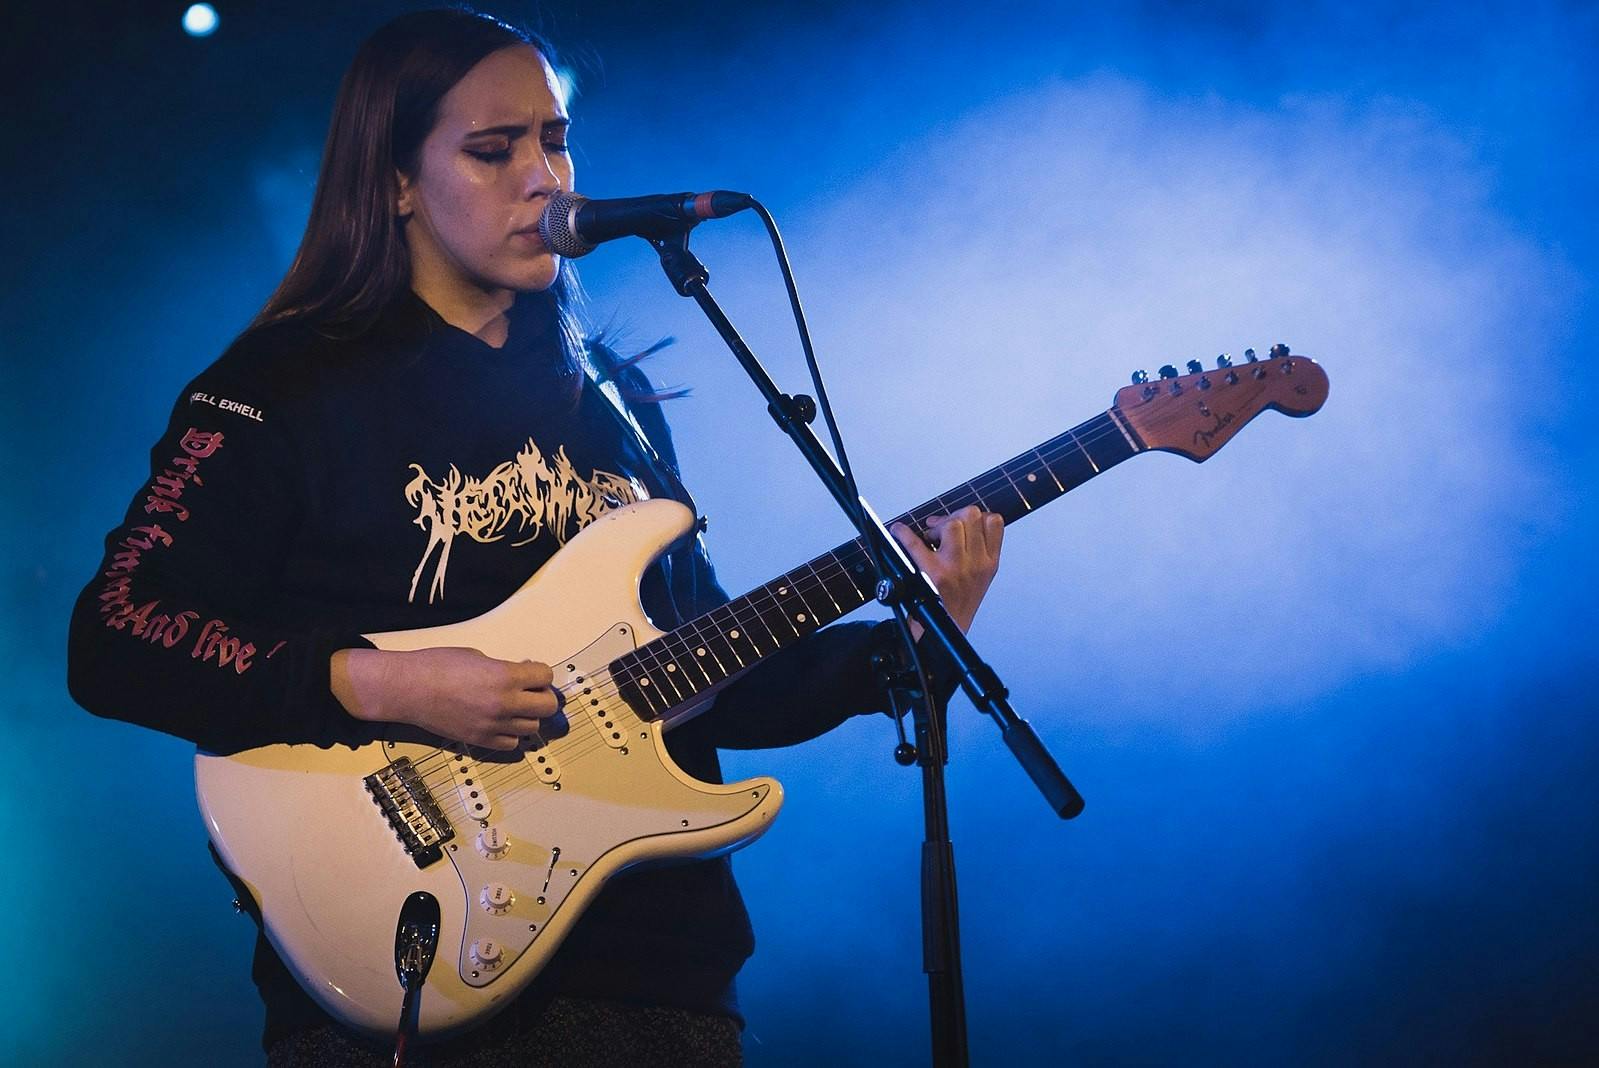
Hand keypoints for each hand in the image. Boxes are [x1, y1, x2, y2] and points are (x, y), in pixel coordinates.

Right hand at [330, 647, 560, 749]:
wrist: (409, 689)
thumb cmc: (438, 665)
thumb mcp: (478, 657)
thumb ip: (504, 669)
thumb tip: (520, 677)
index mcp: (506, 676)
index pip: (545, 676)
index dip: (540, 673)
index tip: (532, 672)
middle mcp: (505, 703)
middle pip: (548, 706)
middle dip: (543, 696)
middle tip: (530, 691)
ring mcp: (494, 725)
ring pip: (532, 727)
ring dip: (527, 716)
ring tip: (513, 708)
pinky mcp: (481, 741)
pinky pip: (512, 744)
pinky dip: (511, 734)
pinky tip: (500, 723)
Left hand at [890, 505, 1003, 638]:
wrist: (943, 635)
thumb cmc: (957, 606)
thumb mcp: (980, 579)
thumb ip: (977, 552)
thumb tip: (958, 522)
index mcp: (989, 564)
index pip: (994, 522)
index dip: (976, 515)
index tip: (963, 522)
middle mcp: (977, 564)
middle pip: (971, 516)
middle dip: (953, 516)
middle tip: (941, 530)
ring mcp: (956, 568)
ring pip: (952, 524)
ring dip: (937, 525)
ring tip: (930, 538)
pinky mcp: (934, 574)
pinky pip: (915, 543)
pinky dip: (903, 534)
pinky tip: (899, 533)